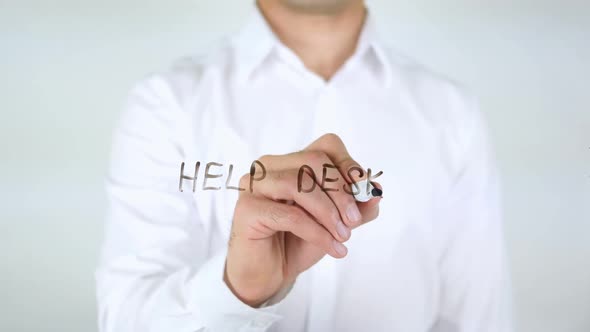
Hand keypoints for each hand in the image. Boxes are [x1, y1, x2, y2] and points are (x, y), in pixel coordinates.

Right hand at [224, 133, 381, 306]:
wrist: (269, 274)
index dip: (348, 164)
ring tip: (342, 236)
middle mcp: (269, 167)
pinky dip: (316, 231)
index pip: (325, 146)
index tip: (364, 190)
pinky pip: (290, 214)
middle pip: (314, 160)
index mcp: (291, 162)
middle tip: (353, 221)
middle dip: (340, 192)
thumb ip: (357, 207)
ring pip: (299, 183)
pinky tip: (331, 247)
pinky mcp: (247, 209)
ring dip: (328, 212)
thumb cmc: (298, 242)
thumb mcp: (336, 223)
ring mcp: (254, 185)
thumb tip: (377, 191)